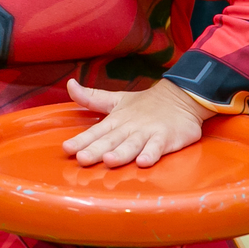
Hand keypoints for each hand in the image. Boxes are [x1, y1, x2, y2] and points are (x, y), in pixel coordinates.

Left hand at [62, 78, 215, 167]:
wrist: (181, 97)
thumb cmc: (145, 104)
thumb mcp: (116, 99)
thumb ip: (92, 97)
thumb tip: (70, 84)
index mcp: (116, 120)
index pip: (96, 131)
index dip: (81, 140)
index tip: (67, 149)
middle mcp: (129, 127)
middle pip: (111, 140)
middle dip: (96, 150)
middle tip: (82, 158)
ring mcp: (148, 132)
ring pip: (132, 144)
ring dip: (121, 152)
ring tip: (109, 160)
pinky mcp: (166, 137)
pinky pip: (158, 146)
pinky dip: (151, 153)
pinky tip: (143, 162)